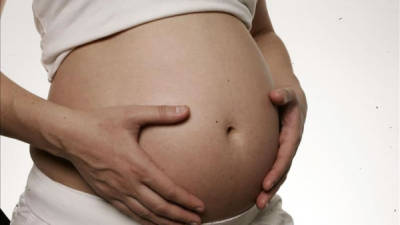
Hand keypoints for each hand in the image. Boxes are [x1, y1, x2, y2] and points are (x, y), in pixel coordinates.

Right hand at [60, 104, 203, 224]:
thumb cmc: (101, 123)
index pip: (168, 190)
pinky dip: (143, 221)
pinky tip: (152, 223)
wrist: (70, 135)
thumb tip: (186, 109)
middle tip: (196, 221)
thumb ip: (161, 113)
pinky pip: (128, 213)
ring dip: (164, 222)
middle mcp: (129, 183)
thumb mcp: (133, 114)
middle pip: (160, 207)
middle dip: (180, 216)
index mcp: (138, 165)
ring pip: (145, 215)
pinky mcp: (107, 194)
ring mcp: (116, 191)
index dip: (186, 200)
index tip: (200, 206)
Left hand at [256, 85, 307, 208]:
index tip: (264, 184)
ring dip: (269, 189)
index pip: (284, 156)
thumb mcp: (288, 93)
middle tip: (259, 202)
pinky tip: (254, 192)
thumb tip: (274, 95)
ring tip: (257, 204)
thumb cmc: (287, 97)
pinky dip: (266, 180)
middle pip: (281, 170)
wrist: (290, 100)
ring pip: (278, 173)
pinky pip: (272, 168)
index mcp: (292, 134)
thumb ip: (284, 94)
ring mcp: (283, 150)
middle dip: (271, 187)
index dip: (275, 171)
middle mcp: (289, 145)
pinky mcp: (276, 151)